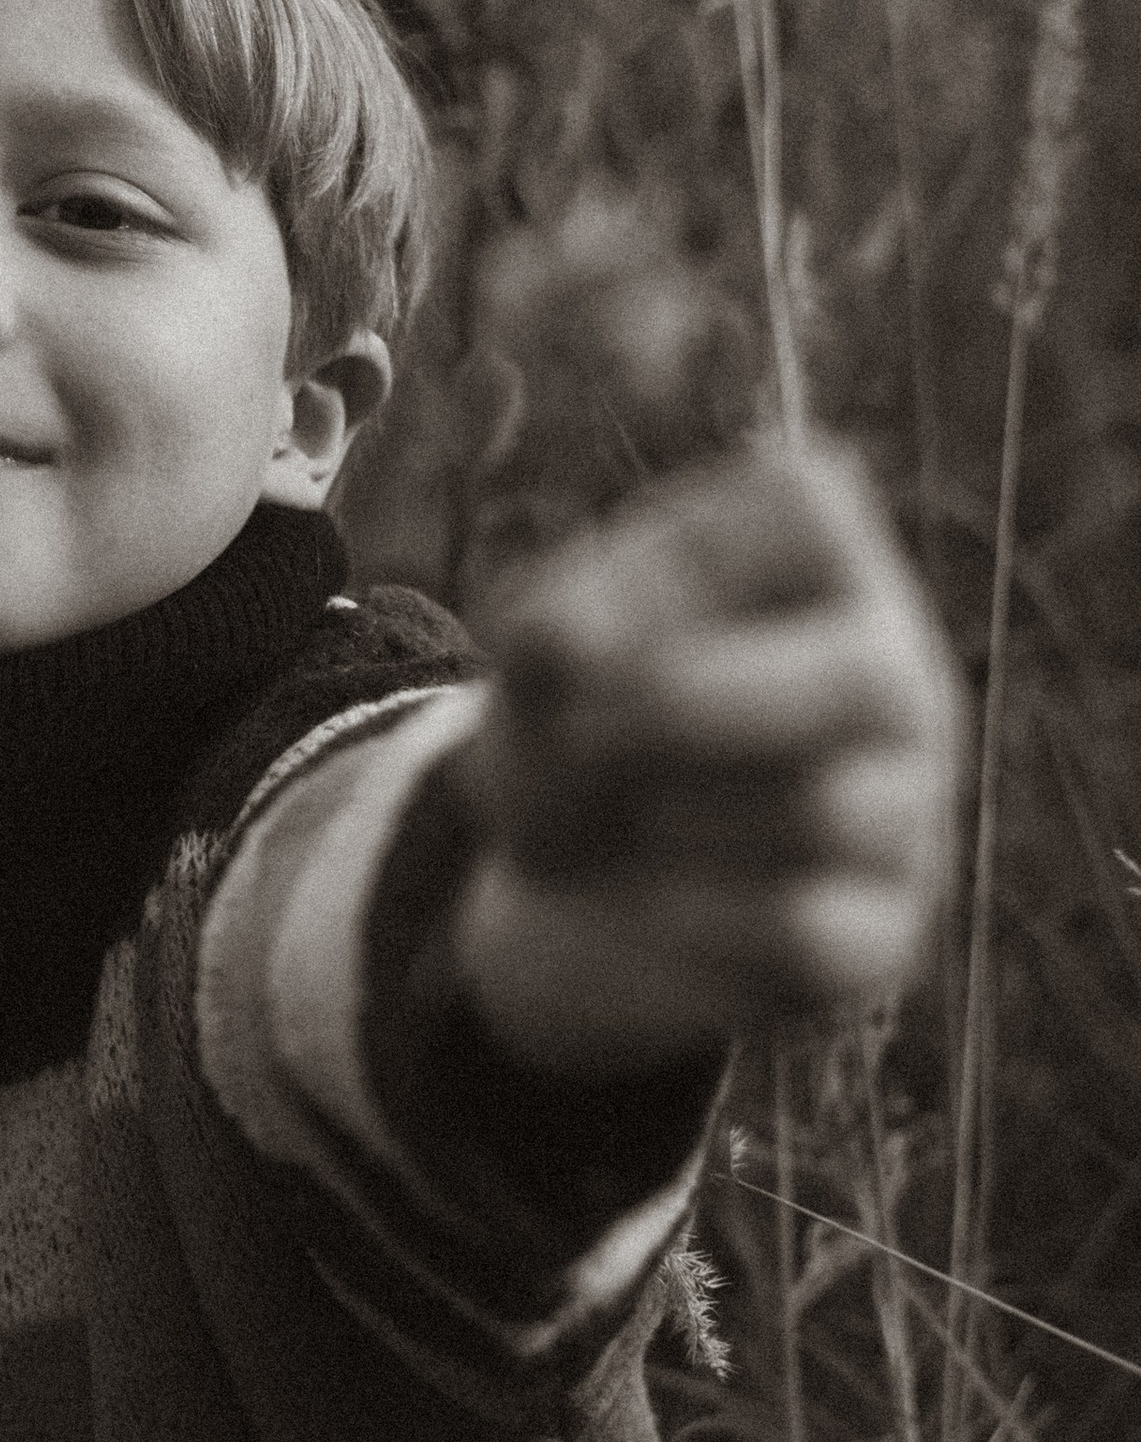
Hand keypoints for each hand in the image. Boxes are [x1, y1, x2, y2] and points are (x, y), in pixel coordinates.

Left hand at [453, 440, 959, 1076]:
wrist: (574, 899)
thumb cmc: (576, 733)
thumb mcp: (533, 666)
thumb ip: (545, 628)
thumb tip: (572, 646)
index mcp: (826, 562)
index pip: (800, 505)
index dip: (657, 562)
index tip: (562, 624)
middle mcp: (897, 676)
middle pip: (869, 676)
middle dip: (688, 703)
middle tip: (577, 730)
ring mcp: (907, 812)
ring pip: (824, 811)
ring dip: (668, 815)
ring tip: (615, 817)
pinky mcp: (881, 936)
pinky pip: (800, 929)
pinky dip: (685, 914)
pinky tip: (642, 899)